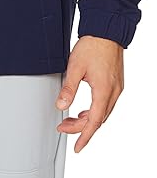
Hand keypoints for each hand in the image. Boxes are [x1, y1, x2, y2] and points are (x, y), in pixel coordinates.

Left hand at [55, 35, 124, 152]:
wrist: (106, 30)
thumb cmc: (93, 45)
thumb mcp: (75, 67)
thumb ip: (68, 89)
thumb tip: (61, 105)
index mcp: (103, 91)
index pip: (93, 122)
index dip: (83, 136)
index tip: (77, 146)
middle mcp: (113, 92)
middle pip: (98, 119)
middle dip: (81, 127)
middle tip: (64, 126)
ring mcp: (117, 88)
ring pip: (103, 112)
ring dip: (88, 119)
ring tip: (72, 120)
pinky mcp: (116, 82)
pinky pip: (107, 104)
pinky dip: (95, 110)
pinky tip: (86, 109)